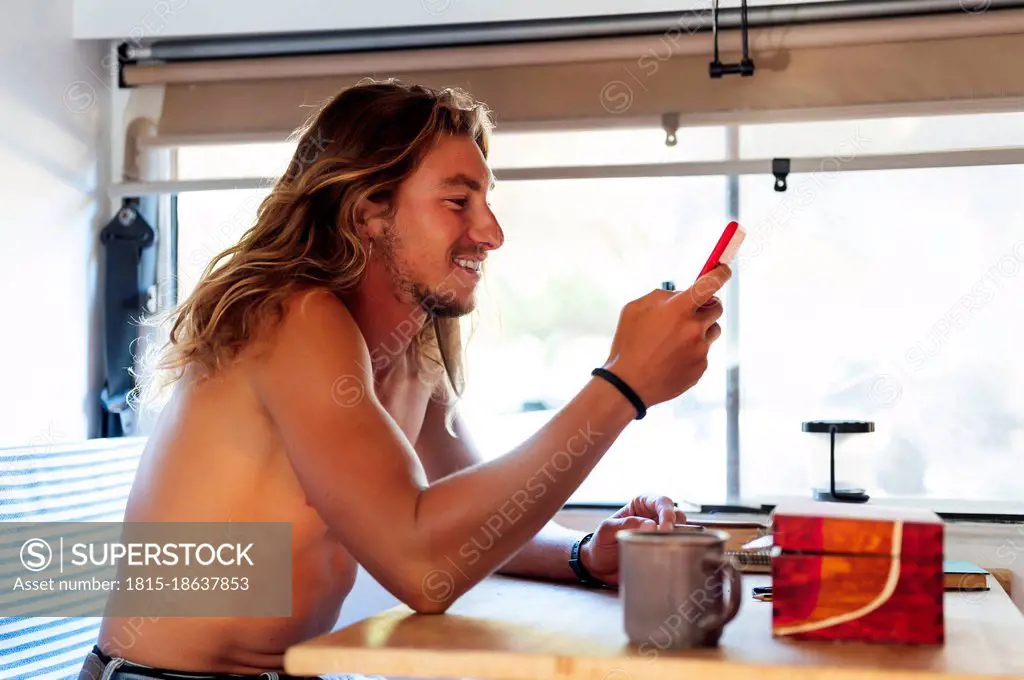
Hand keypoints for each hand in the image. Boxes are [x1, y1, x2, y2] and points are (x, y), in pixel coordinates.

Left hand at [578, 494, 685, 586]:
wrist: (598, 566)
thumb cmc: (601, 543)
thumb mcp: (607, 530)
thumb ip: (626, 524)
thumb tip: (650, 524)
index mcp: (640, 505)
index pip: (660, 501)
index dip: (666, 512)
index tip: (665, 527)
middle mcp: (653, 516)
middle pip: (676, 514)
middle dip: (675, 526)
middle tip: (667, 538)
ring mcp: (659, 533)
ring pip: (681, 530)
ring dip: (677, 537)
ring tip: (666, 547)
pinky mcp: (662, 548)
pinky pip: (675, 546)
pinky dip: (675, 549)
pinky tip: (668, 554)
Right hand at [600, 264, 729, 408]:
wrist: (628, 385)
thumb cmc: (628, 344)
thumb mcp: (635, 309)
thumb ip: (662, 296)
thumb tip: (680, 295)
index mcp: (678, 310)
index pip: (710, 284)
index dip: (720, 273)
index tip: (724, 270)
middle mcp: (694, 329)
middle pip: (717, 308)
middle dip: (707, 305)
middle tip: (692, 310)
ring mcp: (700, 350)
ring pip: (712, 331)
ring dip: (700, 329)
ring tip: (675, 340)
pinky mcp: (701, 368)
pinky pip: (703, 353)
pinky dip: (692, 352)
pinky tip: (671, 358)